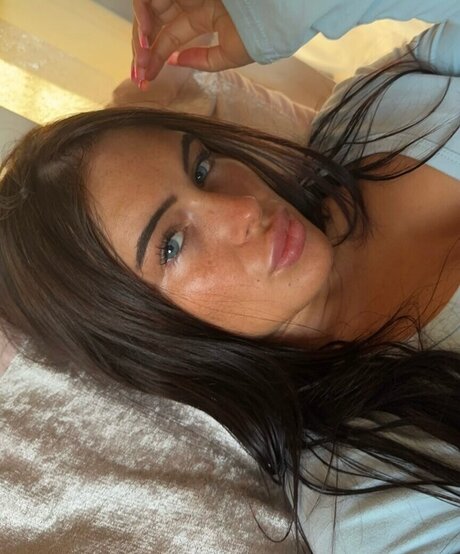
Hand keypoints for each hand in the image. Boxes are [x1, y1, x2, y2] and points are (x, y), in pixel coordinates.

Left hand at [131, 0, 252, 88]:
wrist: (275, 12)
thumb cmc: (261, 33)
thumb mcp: (231, 54)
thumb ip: (205, 60)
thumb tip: (174, 61)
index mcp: (205, 14)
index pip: (171, 37)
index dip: (155, 58)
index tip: (144, 81)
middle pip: (155, 25)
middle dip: (143, 52)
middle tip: (138, 76)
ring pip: (149, 9)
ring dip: (141, 37)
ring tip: (142, 62)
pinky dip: (143, 15)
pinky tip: (147, 40)